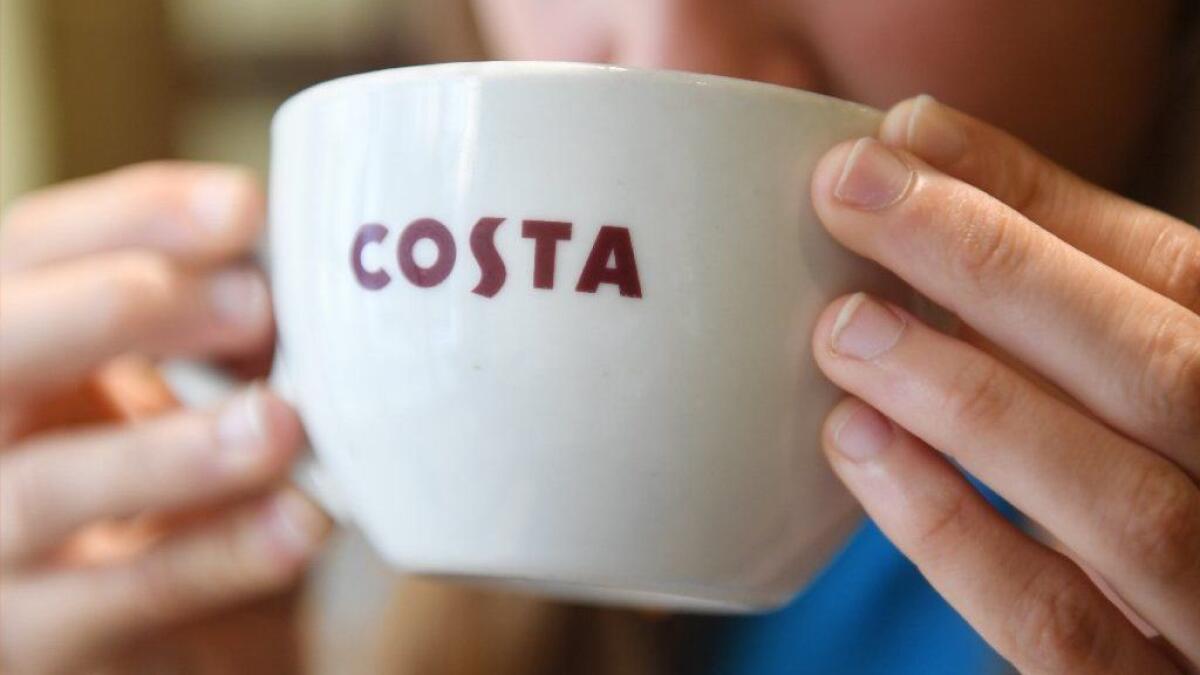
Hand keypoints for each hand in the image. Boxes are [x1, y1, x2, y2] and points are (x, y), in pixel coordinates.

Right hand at [0, 163, 330, 672]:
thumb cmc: (149, 477)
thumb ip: (207, 328)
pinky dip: (219, 556)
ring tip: (279, 422)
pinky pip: (124, 598)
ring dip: (172, 448)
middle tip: (254, 302)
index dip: (133, 217)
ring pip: (46, 488)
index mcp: (6, 344)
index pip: (32, 249)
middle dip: (123, 307)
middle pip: (0, 343)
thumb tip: (301, 281)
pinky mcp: (37, 636)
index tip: (245, 207)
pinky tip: (300, 522)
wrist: (127, 617)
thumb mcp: (157, 382)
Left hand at [811, 97, 1198, 672]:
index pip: (1184, 277)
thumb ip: (1069, 298)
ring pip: (1123, 506)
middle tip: (855, 194)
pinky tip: (861, 446)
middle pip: (1162, 370)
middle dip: (997, 268)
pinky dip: (953, 532)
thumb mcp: (1142, 389)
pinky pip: (1054, 627)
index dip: (1045, 200)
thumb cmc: (1156, 484)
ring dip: (970, 399)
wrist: (1178, 626)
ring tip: (845, 326)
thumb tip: (922, 157)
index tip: (911, 138)